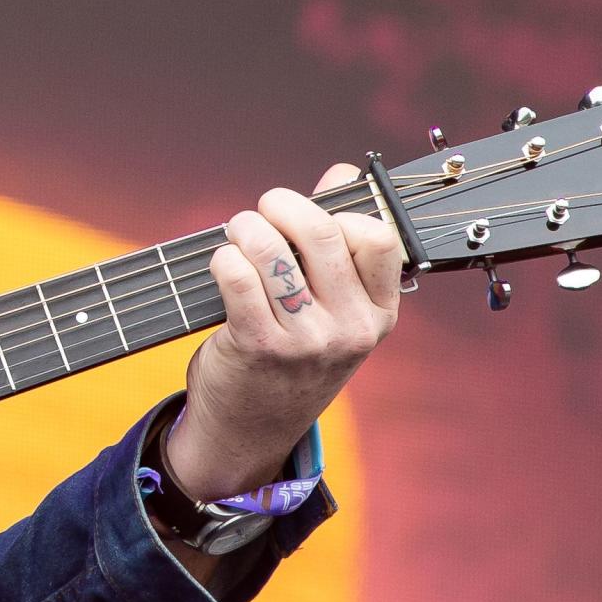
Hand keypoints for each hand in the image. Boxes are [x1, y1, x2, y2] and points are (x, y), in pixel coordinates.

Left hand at [167, 162, 402, 501]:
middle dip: (281, 205)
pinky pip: (239, 278)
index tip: (310, 214)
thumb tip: (343, 172)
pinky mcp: (260, 346)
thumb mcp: (330, 307)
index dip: (339, 210)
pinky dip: (224, 259)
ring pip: (273, 251)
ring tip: (237, 234)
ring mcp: (307, 341)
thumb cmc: (290, 354)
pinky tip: (223, 264)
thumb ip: (336, 239)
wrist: (252, 429)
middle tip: (262, 211)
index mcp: (379, 311)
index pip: (378, 236)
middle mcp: (350, 328)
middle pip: (322, 232)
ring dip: (245, 229)